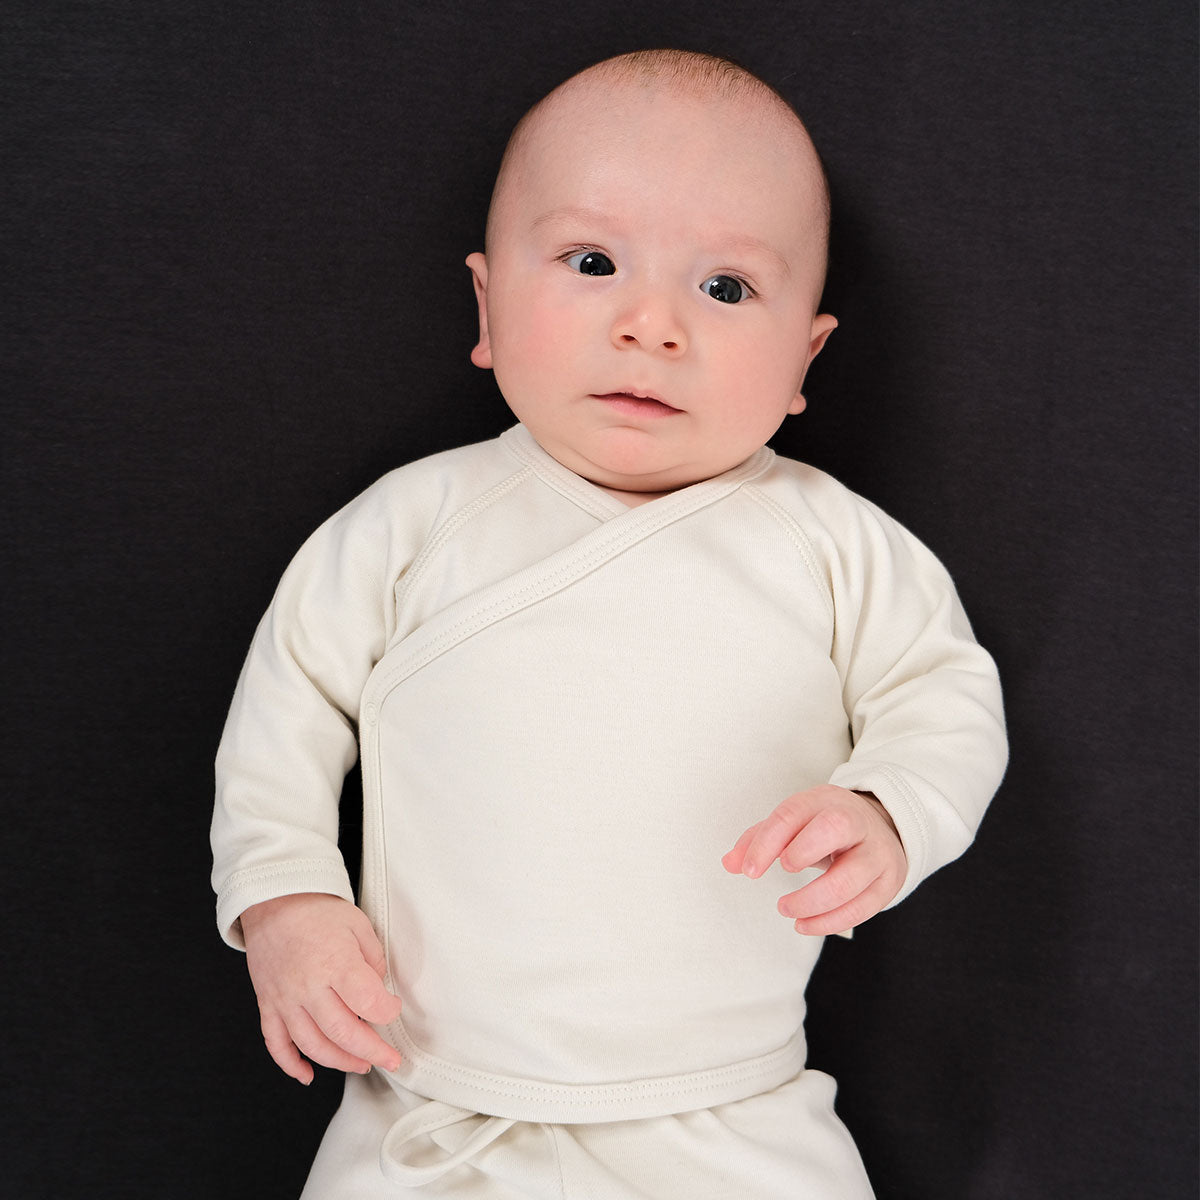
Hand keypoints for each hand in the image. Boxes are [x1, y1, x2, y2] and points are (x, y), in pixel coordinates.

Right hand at [241, 893, 403, 1084]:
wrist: (273, 901)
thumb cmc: (318, 911)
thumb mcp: (358, 925)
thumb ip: (373, 960)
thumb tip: (379, 991)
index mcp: (336, 963)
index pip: (369, 1003)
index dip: (388, 1012)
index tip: (393, 1008)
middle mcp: (309, 986)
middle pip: (342, 1033)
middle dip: (371, 1052)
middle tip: (390, 1060)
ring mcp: (285, 999)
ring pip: (312, 1045)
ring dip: (339, 1061)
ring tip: (361, 1064)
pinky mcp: (268, 1004)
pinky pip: (276, 1043)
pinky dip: (291, 1064)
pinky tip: (308, 1074)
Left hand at [722, 786, 906, 934]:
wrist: (883, 828)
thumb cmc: (827, 828)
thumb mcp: (795, 822)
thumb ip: (759, 839)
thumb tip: (730, 863)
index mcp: (824, 801)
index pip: (792, 814)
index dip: (767, 843)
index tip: (749, 871)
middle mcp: (855, 821)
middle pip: (835, 827)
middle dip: (803, 852)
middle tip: (784, 872)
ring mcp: (876, 852)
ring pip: (850, 879)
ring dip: (812, 902)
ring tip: (787, 909)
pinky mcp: (888, 882)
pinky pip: (862, 909)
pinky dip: (829, 922)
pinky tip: (806, 924)